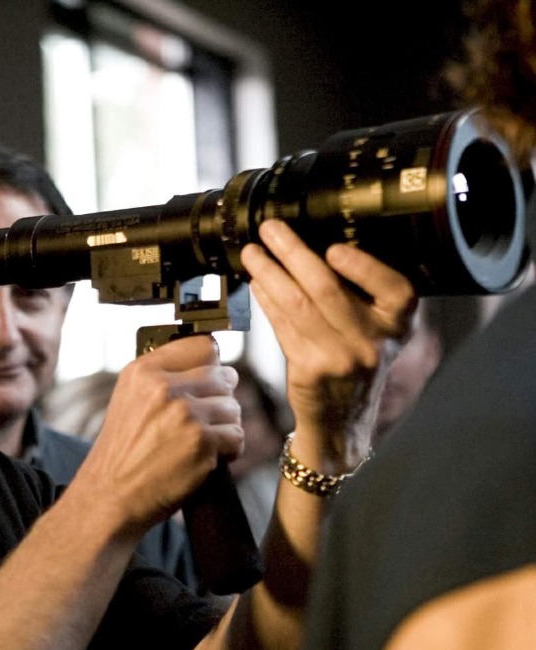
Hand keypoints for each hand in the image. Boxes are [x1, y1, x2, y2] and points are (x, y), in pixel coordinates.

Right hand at [73, 335, 243, 535]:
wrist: (110, 496)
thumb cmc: (122, 452)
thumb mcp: (129, 399)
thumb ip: (162, 377)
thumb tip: (210, 364)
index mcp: (143, 370)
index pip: (203, 345)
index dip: (212, 364)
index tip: (210, 380)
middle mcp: (164, 386)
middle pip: (223, 377)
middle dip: (220, 400)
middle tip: (205, 421)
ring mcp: (185, 414)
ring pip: (233, 408)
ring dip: (225, 427)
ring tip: (201, 442)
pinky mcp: (201, 443)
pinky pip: (236, 436)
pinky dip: (228, 451)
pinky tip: (207, 458)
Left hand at [241, 219, 415, 468]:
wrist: (343, 419)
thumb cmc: (356, 360)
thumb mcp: (374, 329)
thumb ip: (359, 293)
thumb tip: (315, 241)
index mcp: (397, 324)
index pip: (395, 290)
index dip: (364, 268)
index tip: (334, 248)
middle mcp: (373, 342)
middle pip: (329, 291)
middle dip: (294, 254)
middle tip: (271, 229)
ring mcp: (340, 359)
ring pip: (298, 306)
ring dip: (269, 273)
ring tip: (252, 252)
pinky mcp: (309, 370)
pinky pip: (283, 326)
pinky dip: (267, 299)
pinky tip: (256, 282)